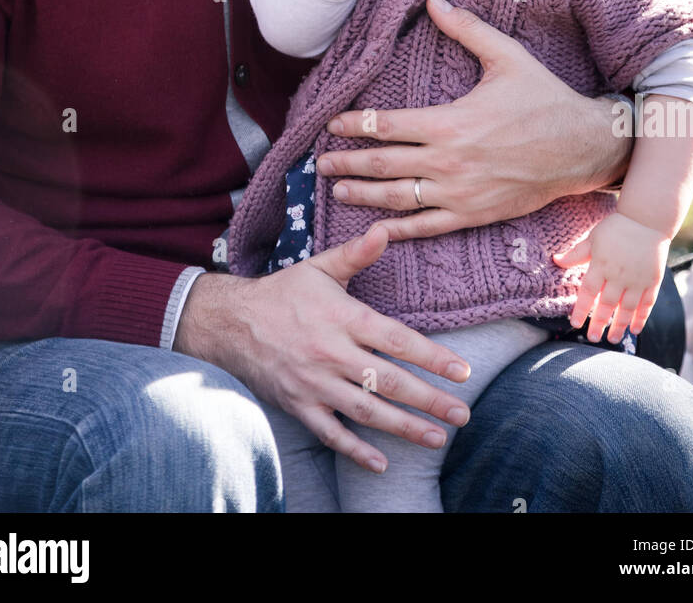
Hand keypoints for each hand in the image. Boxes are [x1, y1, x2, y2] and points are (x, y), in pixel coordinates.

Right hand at [174, 223, 471, 473]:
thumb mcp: (320, 267)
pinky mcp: (299, 405)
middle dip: (428, 399)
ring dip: (403, 427)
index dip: (432, 357)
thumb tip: (384, 229)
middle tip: (462, 414)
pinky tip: (381, 463)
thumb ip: (356, 254)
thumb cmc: (283, 292)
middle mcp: (331, 353)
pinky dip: (355, 451)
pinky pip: (330, 433)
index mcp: (342, 317)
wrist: (230, 322)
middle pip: (388, 381)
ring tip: (436, 438)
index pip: (396, 340)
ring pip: (365, 410)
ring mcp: (314, 383)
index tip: (463, 372)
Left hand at [317, 0, 631, 238]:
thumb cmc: (544, 99)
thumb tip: (433, 0)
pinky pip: (427, 226)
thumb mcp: (506, 57)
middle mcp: (449, 161)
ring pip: (397, 199)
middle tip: (319, 164)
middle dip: (346, 163)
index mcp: (451, 122)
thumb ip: (466, 29)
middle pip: (383, 164)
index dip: (354, 125)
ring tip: (338, 191)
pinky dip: (398, 230)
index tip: (332, 124)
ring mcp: (460, 193)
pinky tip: (376, 229)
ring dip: (363, 195)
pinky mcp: (474, 215)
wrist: (582, 148)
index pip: (387, 125)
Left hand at [553, 211, 669, 343]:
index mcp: (601, 264)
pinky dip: (641, 318)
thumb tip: (555, 260)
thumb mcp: (593, 238)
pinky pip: (646, 304)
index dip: (581, 309)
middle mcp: (619, 275)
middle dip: (599, 323)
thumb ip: (576, 254)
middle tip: (593, 339)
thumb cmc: (616, 228)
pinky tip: (635, 329)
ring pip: (627, 308)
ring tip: (613, 339)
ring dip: (620, 325)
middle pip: (607, 305)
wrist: (647, 220)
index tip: (574, 323)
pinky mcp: (652, 281)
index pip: (588, 292)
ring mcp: (637, 279)